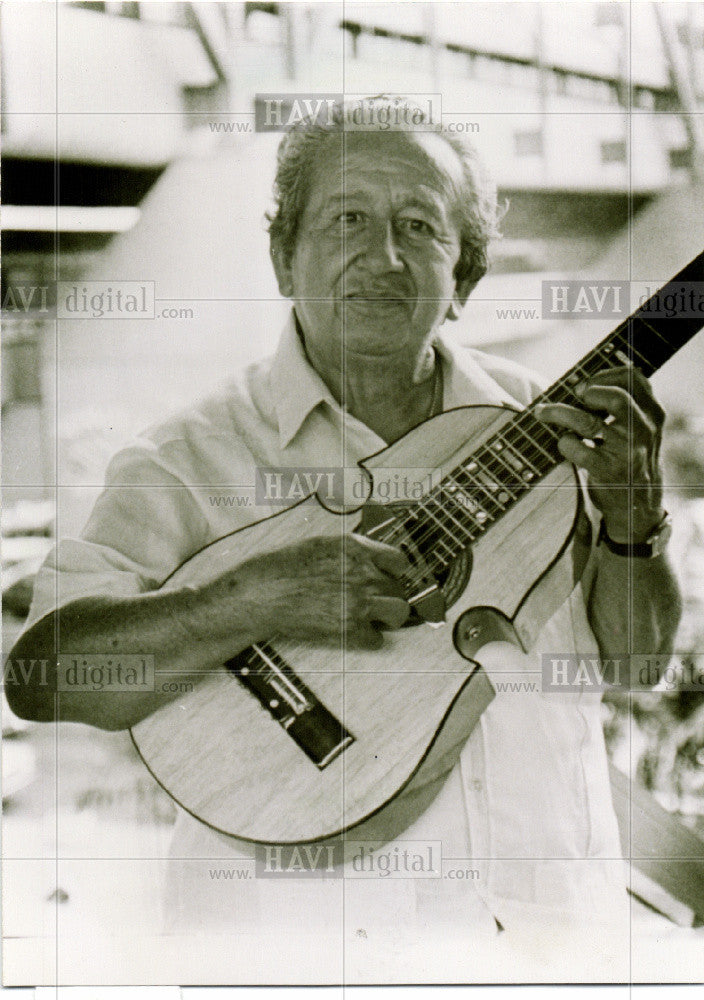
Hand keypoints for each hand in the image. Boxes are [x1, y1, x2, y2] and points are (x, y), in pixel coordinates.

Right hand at [212, 533, 411, 649]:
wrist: (264, 592)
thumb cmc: (283, 567)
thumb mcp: (321, 544)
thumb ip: (351, 551)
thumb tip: (370, 559)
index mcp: (357, 550)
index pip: (398, 560)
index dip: (394, 572)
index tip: (389, 578)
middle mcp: (364, 574)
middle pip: (400, 589)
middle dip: (390, 597)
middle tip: (377, 603)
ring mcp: (360, 602)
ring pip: (399, 614)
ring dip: (389, 618)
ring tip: (375, 620)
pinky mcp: (351, 629)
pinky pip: (378, 639)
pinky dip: (369, 639)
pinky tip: (355, 634)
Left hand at [535, 366, 664, 542]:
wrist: (638, 506)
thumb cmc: (631, 459)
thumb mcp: (641, 430)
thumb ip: (627, 406)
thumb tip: (581, 383)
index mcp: (653, 415)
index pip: (635, 380)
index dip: (606, 375)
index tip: (587, 383)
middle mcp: (643, 431)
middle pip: (616, 398)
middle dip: (588, 391)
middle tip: (573, 394)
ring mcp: (626, 452)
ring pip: (587, 422)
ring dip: (559, 413)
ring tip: (543, 412)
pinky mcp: (607, 471)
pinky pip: (577, 449)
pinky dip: (564, 443)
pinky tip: (564, 444)